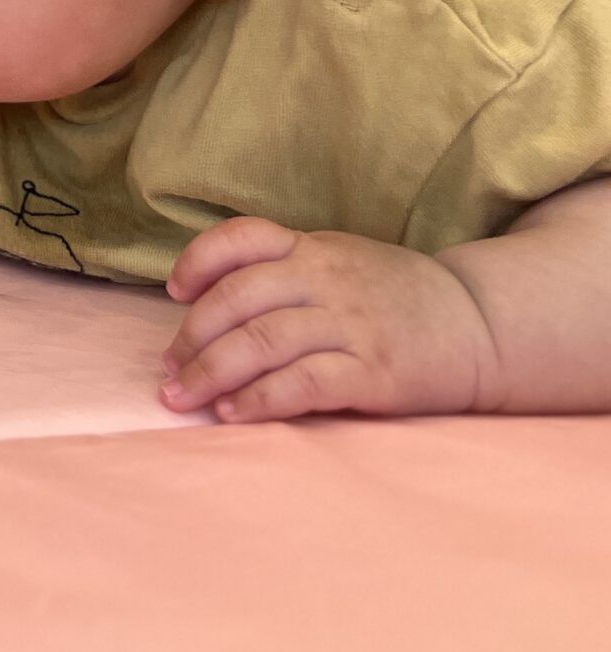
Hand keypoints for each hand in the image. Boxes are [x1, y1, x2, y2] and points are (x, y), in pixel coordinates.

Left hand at [160, 217, 501, 422]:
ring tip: (183, 398)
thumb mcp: (341, 261)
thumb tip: (207, 302)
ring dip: (211, 373)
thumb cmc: (396, 297)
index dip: (198, 261)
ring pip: (261, 342)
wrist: (481, 327)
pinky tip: (234, 413)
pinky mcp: (374, 371)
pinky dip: (260, 400)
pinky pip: (302, 384)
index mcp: (312, 249)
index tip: (174, 292)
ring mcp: (350, 324)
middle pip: (237, 299)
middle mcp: (326, 279)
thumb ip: (285, 271)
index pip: (242, 238)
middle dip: (192, 337)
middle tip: (170, 370)